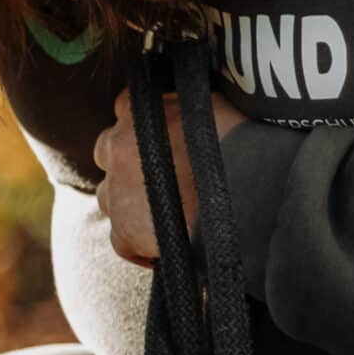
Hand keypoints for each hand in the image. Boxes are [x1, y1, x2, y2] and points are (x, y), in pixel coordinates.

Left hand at [92, 86, 247, 265]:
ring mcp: (118, 190)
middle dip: (128, 166)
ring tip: (163, 215)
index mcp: (139, 111)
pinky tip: (163, 248)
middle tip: (160, 180)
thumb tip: (188, 115)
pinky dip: (139, 245)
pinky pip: (121, 240)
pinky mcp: (125, 231)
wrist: (245, 190)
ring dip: (130, 203)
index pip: (124, 110)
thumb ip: (183, 108)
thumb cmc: (237, 145)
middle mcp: (119, 146)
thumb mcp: (208, 107)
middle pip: (108, 153)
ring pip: (110, 197)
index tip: (158, 141)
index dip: (142, 129)